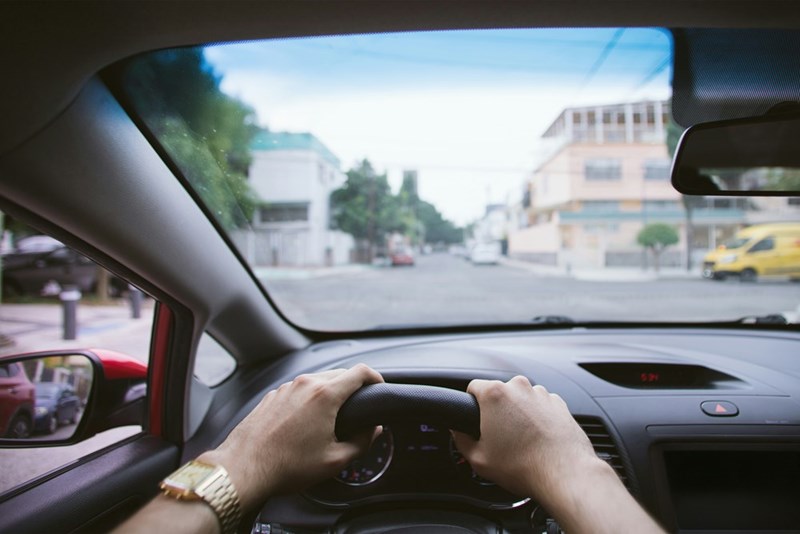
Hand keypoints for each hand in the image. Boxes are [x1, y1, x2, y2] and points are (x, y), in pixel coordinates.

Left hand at [200, 364, 382, 510]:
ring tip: (331, 418)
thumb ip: (362, 442)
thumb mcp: (335, 461)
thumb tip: (374, 431)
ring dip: (330, 392)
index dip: (376, 377)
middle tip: (359, 408)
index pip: (360, 372)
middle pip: (340, 373)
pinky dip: (309, 399)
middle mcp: (305, 384)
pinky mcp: (273, 396)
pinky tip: (306, 422)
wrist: (244, 468)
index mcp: (325, 395)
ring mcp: (286, 388)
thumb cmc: (286, 466)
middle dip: (354, 386)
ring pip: (318, 380)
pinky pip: (299, 389)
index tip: (379, 386)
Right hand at [451, 376, 600, 504]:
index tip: (475, 419)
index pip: (472, 387)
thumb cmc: (524, 466)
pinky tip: (537, 440)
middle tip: (498, 437)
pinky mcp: (559, 404)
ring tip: (521, 441)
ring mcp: (541, 394)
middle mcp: (519, 387)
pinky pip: (540, 406)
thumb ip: (460, 439)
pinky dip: (537, 418)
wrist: (565, 474)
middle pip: (499, 393)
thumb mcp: (478, 459)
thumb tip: (458, 431)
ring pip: (521, 399)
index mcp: (495, 394)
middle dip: (496, 411)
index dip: (470, 404)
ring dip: (518, 414)